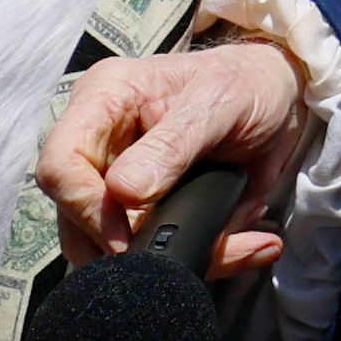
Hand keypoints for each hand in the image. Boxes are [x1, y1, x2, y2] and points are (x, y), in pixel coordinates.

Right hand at [37, 42, 310, 274]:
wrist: (281, 95)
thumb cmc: (248, 82)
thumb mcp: (220, 102)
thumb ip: (173, 144)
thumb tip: (124, 193)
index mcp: (104, 101)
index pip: (60, 165)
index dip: (86, 209)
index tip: (128, 236)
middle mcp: (99, 144)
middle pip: (77, 219)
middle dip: (135, 249)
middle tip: (200, 250)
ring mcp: (117, 182)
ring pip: (113, 248)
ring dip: (179, 258)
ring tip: (240, 244)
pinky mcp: (144, 211)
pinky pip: (155, 251)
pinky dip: (204, 257)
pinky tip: (246, 244)